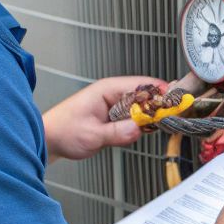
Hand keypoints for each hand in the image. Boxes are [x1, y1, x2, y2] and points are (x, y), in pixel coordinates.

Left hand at [42, 75, 165, 161]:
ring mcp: (114, 106)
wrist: (49, 139)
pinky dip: (142, 123)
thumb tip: (137, 129)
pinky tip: (147, 129)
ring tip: (163, 123)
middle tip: (173, 116)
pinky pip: (134, 117)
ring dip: (151, 115)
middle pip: (145, 95)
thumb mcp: (92, 134)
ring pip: (141, 107)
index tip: (175, 102)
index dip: (160, 92)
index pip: (140, 84)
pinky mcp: (114, 117)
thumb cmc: (63, 130)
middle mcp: (112, 94)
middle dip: (159, 105)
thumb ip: (116, 132)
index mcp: (107, 90)